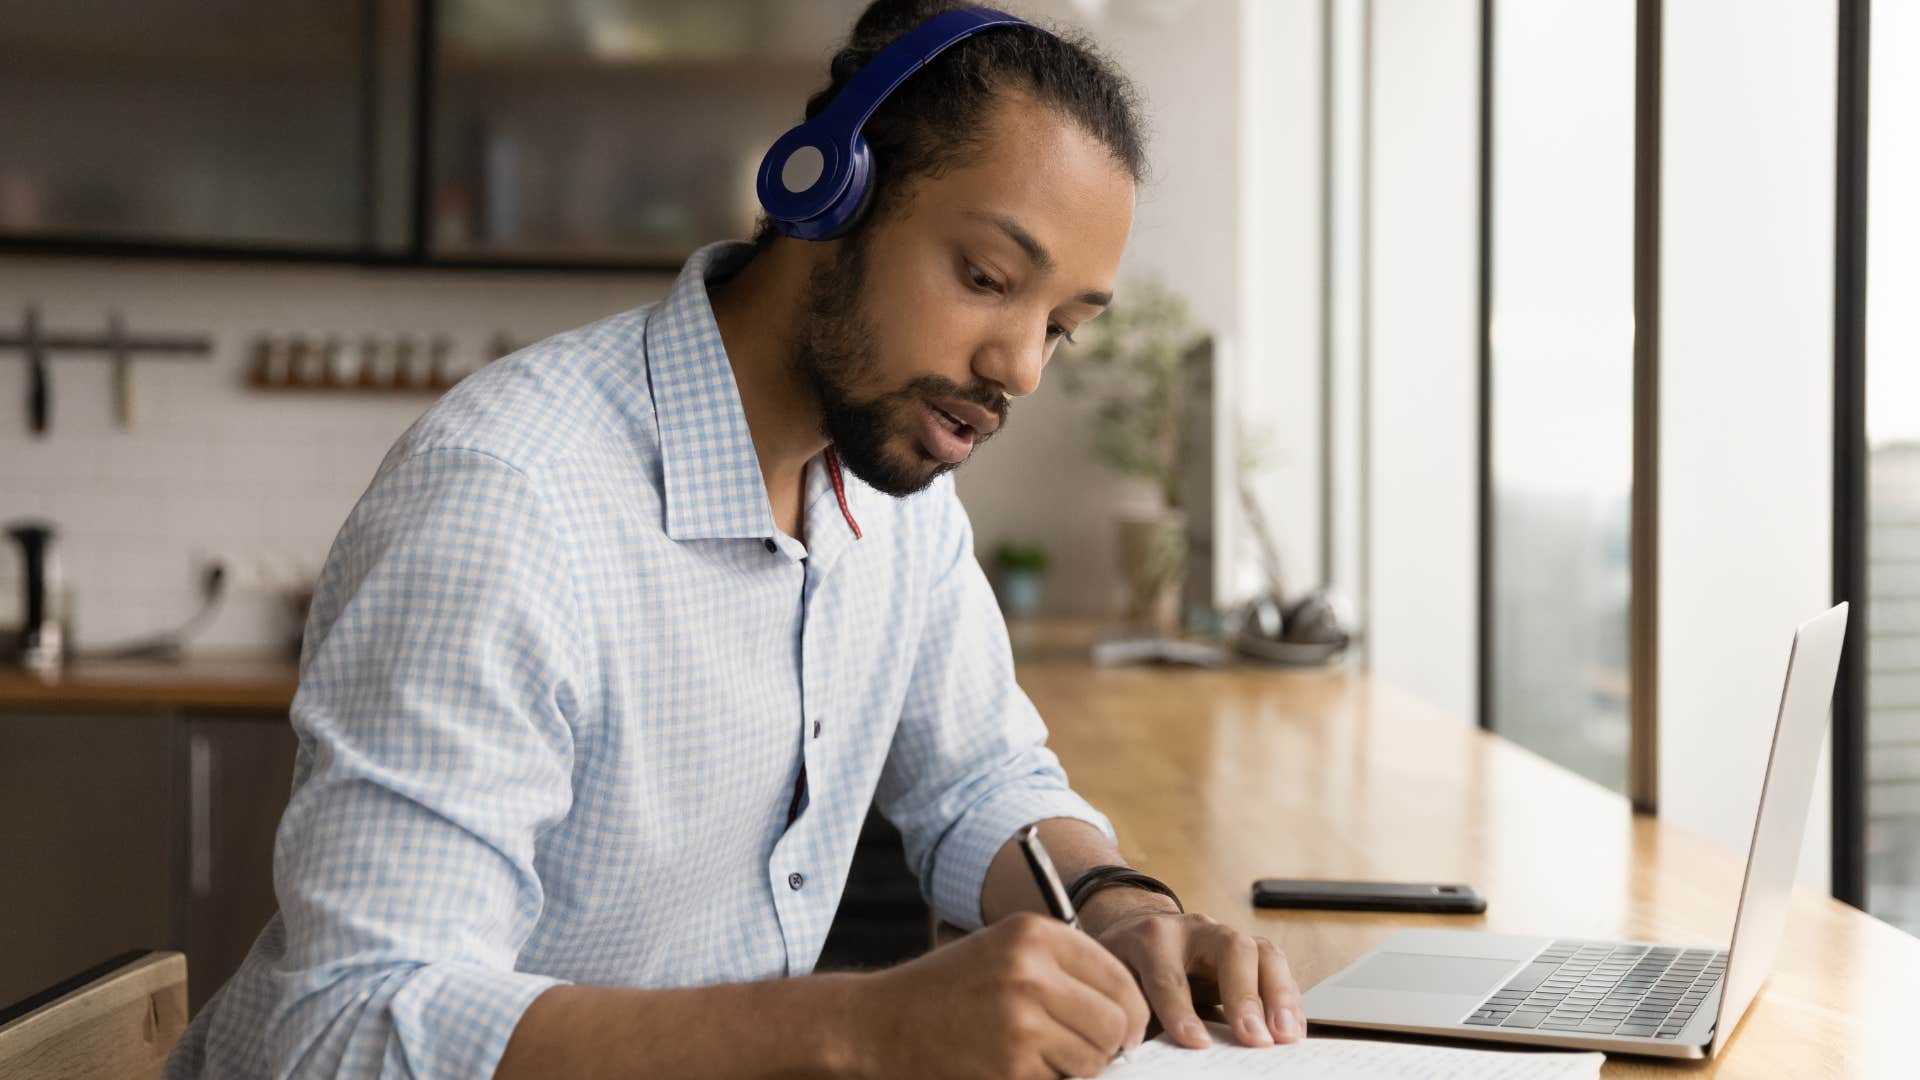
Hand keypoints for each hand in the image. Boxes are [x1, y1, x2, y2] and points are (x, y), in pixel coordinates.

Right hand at [854, 911, 1151, 1079]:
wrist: (876, 1024)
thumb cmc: (943, 990)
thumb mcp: (1002, 951)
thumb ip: (1061, 967)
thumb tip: (1128, 1010)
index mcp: (1033, 934)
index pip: (1120, 978)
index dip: (1130, 1012)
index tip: (1122, 1030)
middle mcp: (1031, 971)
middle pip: (1116, 1022)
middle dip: (1108, 1045)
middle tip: (1086, 1052)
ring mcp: (1021, 1020)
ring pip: (1094, 1059)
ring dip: (1078, 1068)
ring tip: (1041, 1057)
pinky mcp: (1011, 1066)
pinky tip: (1015, 1068)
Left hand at [1091, 908, 1304, 1049]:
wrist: (1140, 929)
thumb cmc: (1129, 962)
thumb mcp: (1117, 979)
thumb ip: (1131, 1010)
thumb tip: (1137, 1049)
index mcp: (1153, 938)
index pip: (1169, 974)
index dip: (1181, 1010)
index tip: (1196, 1044)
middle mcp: (1196, 931)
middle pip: (1232, 948)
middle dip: (1246, 995)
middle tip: (1255, 1038)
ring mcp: (1228, 937)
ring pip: (1264, 953)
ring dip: (1279, 997)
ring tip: (1286, 1037)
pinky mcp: (1250, 952)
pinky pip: (1277, 970)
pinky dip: (1289, 1001)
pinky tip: (1292, 1030)